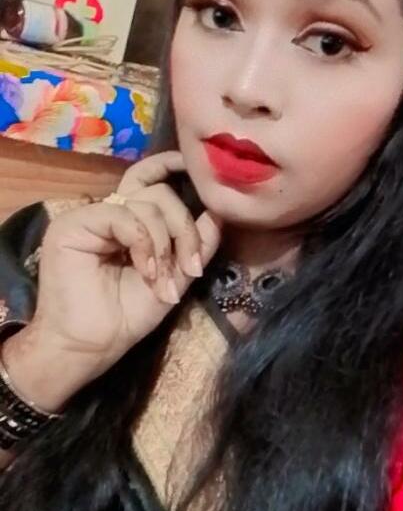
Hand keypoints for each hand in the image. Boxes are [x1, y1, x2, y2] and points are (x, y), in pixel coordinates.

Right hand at [13, 151, 222, 398]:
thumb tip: (219, 213)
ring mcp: (91, 216)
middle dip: (184, 230)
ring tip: (162, 281)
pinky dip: (144, 243)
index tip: (193, 166)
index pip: (149, 179)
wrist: (92, 345)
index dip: (169, 166)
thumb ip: (196, 245)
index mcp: (131, 222)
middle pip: (159, 193)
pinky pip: (123, 215)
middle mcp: (111, 213)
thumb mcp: (175, 277)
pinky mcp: (75, 224)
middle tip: (191, 268)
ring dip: (165, 245)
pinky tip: (146, 271)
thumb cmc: (128, 316)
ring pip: (146, 203)